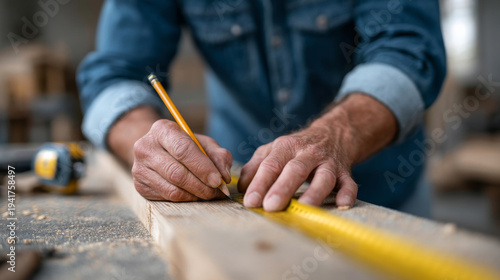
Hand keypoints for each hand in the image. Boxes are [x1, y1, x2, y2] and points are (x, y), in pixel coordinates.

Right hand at [132, 119, 232, 200]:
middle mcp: (146, 147)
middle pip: (177, 173)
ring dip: (195, 195)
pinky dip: (186, 199)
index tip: (218, 180)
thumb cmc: (183, 146)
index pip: (183, 150)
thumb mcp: (203, 143)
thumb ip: (218, 155)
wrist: (155, 151)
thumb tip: (224, 177)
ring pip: (172, 190)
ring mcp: (139, 168)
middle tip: (217, 192)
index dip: (203, 167)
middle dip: (202, 186)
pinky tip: (194, 195)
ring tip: (209, 194)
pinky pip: (167, 198)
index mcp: (162, 130)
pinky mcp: (139, 186)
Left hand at [238, 121, 357, 210]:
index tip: (250, 202)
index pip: (271, 165)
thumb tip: (241, 189)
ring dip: (315, 192)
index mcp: (286, 147)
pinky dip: (347, 193)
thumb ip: (255, 167)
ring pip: (323, 176)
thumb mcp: (273, 150)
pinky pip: (348, 183)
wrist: (333, 133)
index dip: (260, 183)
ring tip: (305, 207)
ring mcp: (328, 162)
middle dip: (282, 188)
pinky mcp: (345, 172)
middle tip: (270, 206)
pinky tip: (343, 204)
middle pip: (295, 170)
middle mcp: (307, 153)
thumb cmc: (296, 148)